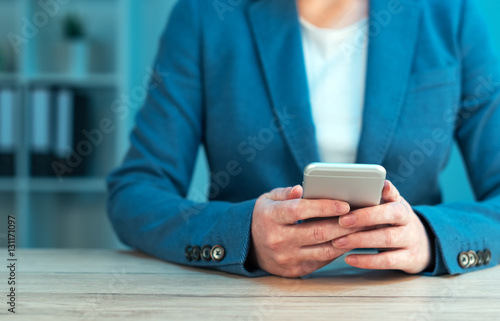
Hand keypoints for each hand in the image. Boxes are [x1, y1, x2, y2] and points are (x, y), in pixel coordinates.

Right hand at [250, 185, 365, 277]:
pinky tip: (350, 241)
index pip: (299, 211)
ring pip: (323, 250)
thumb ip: (286, 193)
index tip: (345, 204)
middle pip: (317, 232)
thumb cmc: (265, 216)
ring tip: (363, 229)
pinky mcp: (294, 271)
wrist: (249, 246)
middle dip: (344, 224)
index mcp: (270, 216)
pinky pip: (321, 261)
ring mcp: (286, 258)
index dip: (323, 207)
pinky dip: (337, 251)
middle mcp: (277, 239)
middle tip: (364, 216)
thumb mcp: (268, 199)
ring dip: (346, 240)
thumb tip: (301, 188)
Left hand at [332, 181, 432, 273]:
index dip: (375, 195)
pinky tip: (349, 259)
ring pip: (387, 239)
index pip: (391, 198)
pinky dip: (367, 261)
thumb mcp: (392, 206)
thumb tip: (380, 183)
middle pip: (391, 216)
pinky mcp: (408, 260)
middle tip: (342, 221)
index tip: (352, 202)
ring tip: (338, 241)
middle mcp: (408, 222)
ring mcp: (410, 241)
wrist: (423, 245)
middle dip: (365, 218)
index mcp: (401, 206)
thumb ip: (382, 196)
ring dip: (360, 240)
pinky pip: (387, 261)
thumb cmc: (396, 222)